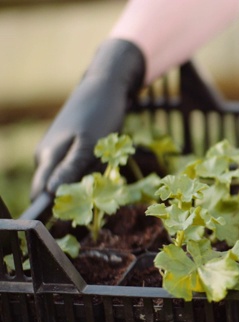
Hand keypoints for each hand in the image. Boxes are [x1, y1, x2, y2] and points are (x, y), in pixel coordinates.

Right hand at [30, 39, 144, 200]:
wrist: (105, 87)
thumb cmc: (100, 116)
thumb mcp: (91, 144)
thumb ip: (71, 168)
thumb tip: (51, 192)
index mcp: (47, 156)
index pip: (40, 194)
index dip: (49, 212)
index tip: (64, 225)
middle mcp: (46, 154)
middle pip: (55, 188)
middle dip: (75, 193)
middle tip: (96, 182)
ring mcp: (55, 149)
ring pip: (68, 177)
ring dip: (85, 178)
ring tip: (102, 162)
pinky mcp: (66, 145)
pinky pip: (75, 166)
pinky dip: (89, 167)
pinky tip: (101, 156)